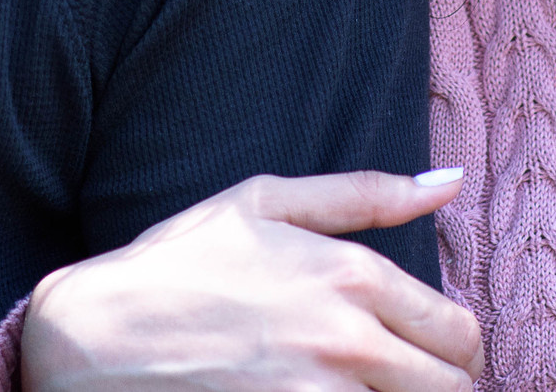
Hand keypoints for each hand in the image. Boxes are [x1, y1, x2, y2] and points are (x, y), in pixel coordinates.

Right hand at [18, 169, 481, 391]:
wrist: (95, 339)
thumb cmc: (177, 265)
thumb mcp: (263, 203)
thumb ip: (366, 193)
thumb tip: (449, 184)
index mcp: (351, 277)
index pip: (460, 335)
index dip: (460, 352)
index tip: (435, 355)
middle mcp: (348, 344)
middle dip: (445, 389)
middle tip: (411, 382)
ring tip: (370, 390)